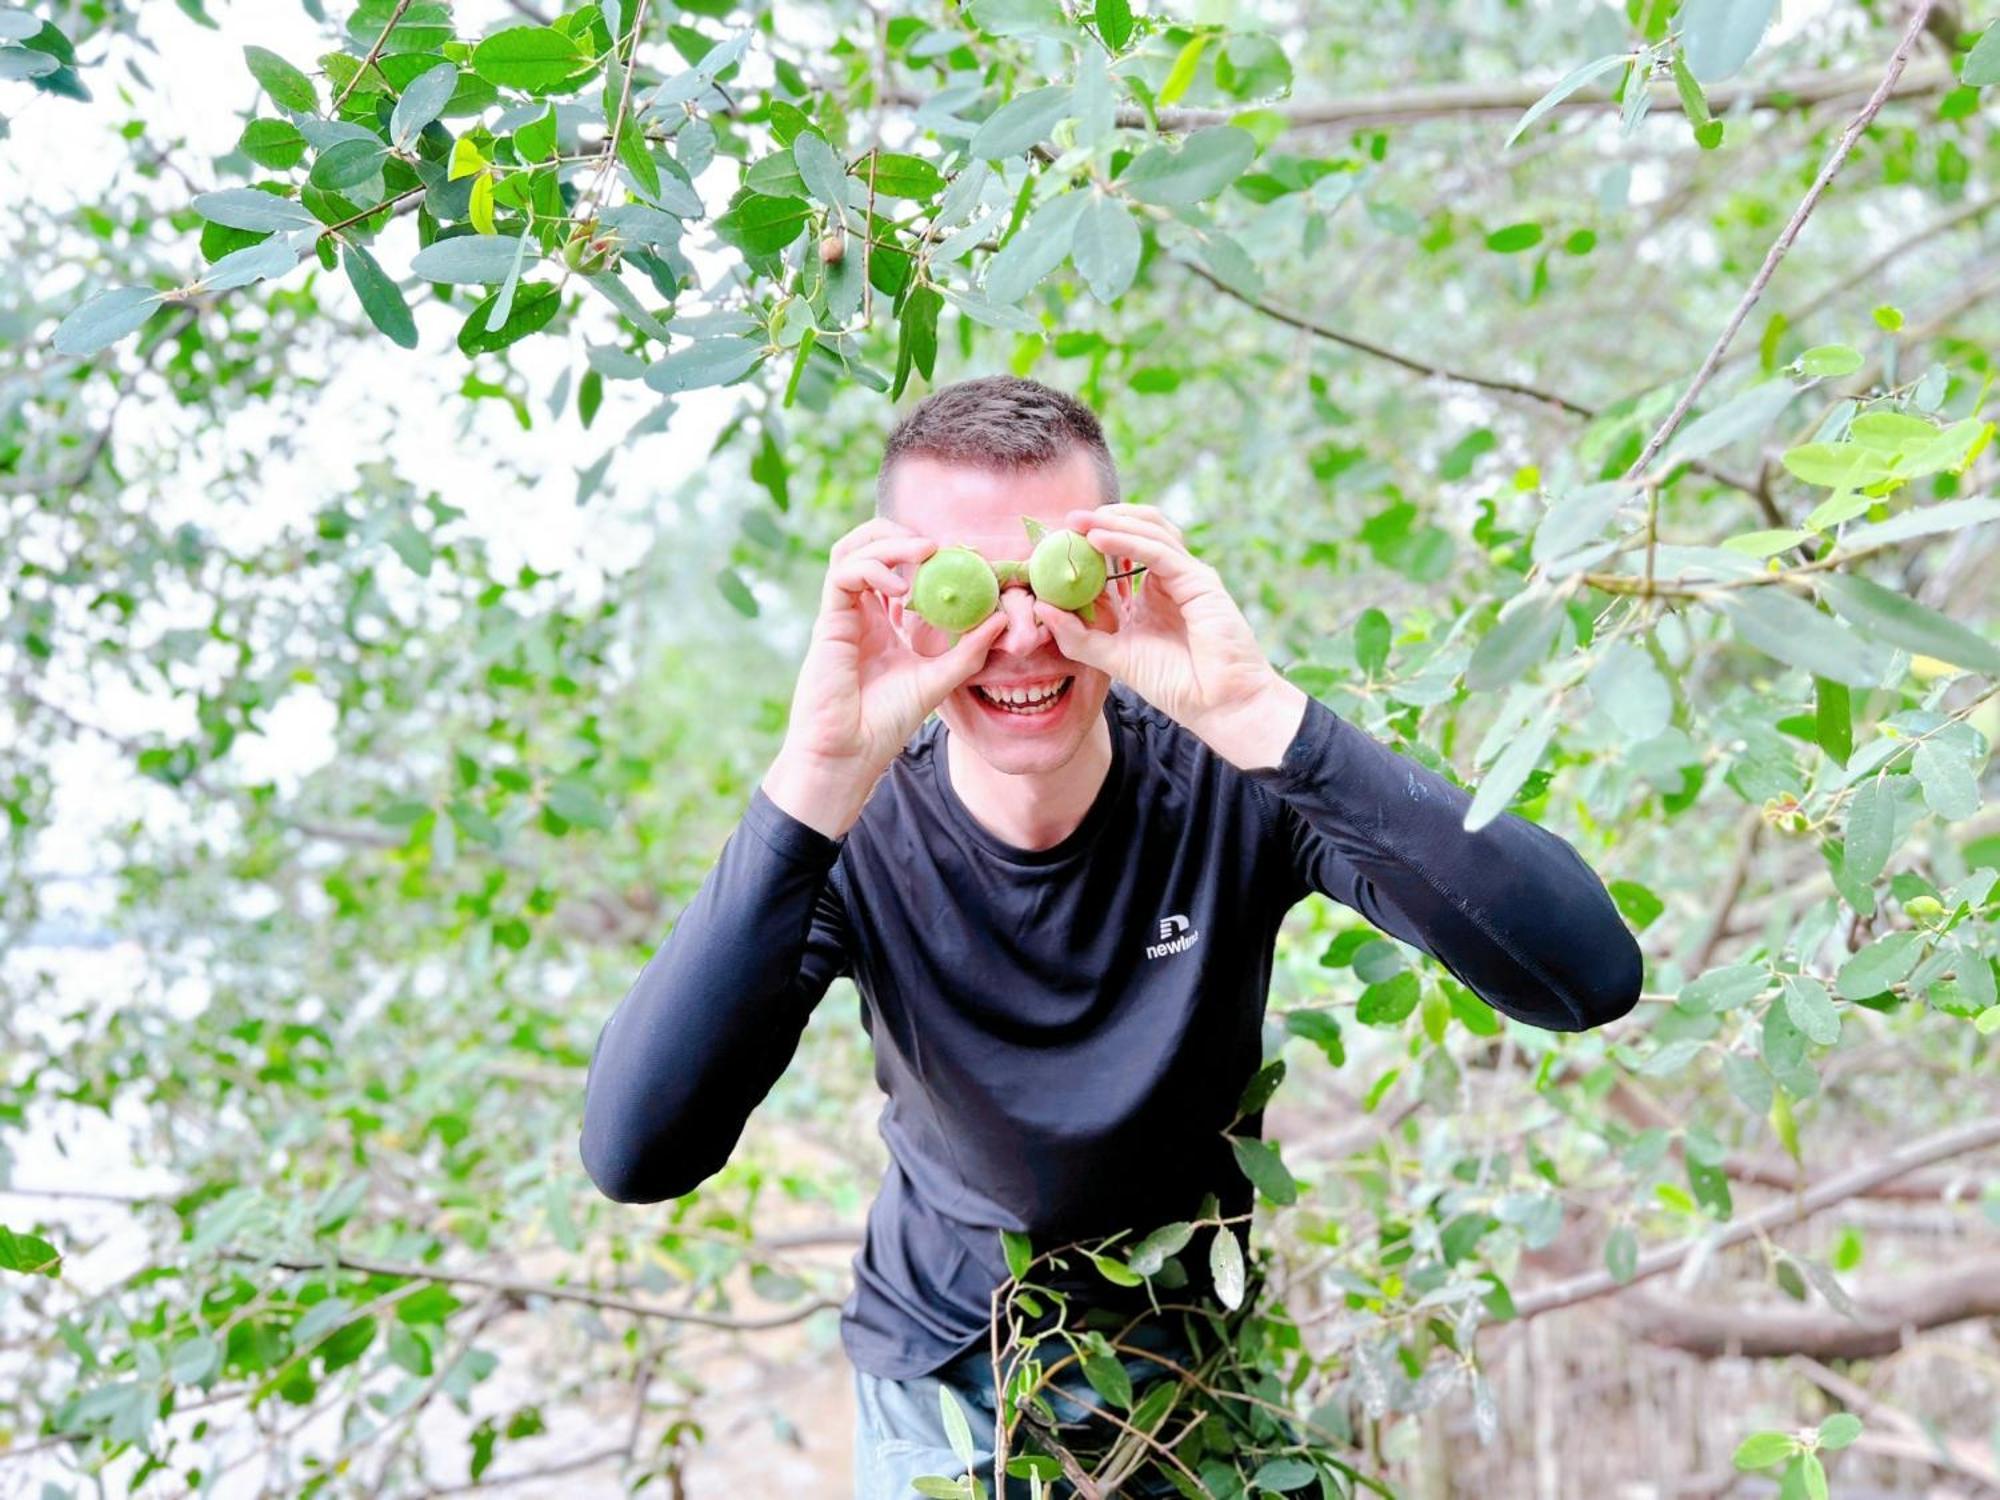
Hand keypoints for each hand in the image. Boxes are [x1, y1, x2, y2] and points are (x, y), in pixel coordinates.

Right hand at [778, 517, 1008, 779]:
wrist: (850, 754)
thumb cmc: (885, 724)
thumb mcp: (939, 680)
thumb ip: (968, 651)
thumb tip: (1002, 618)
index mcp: (882, 621)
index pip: (896, 567)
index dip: (924, 554)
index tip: (960, 558)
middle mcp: (860, 612)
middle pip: (867, 547)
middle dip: (902, 536)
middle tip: (938, 547)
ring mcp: (843, 614)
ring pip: (852, 551)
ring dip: (888, 542)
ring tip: (923, 553)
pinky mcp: (829, 622)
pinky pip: (844, 574)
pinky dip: (873, 568)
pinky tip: (902, 590)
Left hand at [1033, 504, 1306, 766]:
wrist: (1220, 706)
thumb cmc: (1176, 686)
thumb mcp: (1115, 658)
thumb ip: (1079, 636)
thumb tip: (1042, 608)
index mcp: (1150, 594)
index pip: (1120, 553)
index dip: (1092, 541)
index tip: (1057, 540)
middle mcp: (1169, 579)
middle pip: (1138, 529)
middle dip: (1102, 520)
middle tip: (1067, 521)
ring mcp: (1186, 576)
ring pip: (1151, 530)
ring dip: (1113, 522)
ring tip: (1078, 522)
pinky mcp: (1198, 582)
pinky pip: (1158, 552)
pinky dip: (1127, 541)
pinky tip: (1099, 539)